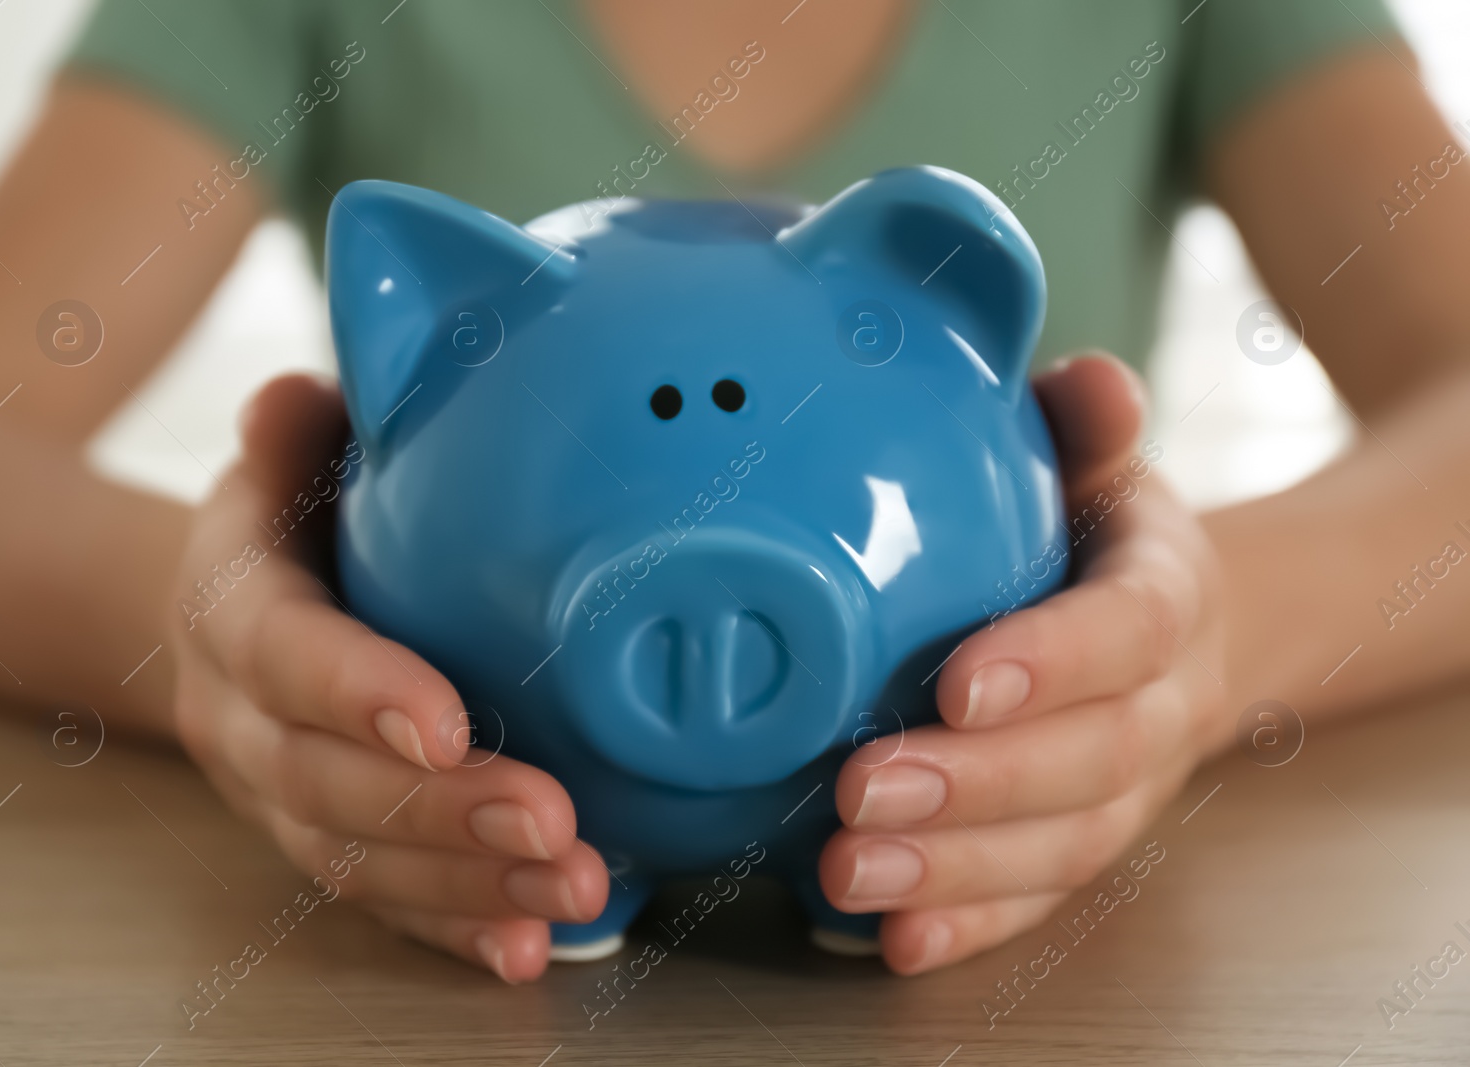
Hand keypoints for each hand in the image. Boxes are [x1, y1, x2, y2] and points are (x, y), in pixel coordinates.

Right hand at [170, 374, 606, 982]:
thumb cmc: (286, 522)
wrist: (224, 614)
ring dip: (469, 884)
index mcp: (233, 611)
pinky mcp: (326, 844)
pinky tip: (533, 943)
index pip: (285, 657)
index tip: (446, 723)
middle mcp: (243, 721)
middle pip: (327, 785)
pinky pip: (384, 902)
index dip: (358, 694)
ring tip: (577, 887)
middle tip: (554, 825)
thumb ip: (295, 433)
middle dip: (442, 813)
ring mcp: (279, 797)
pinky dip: (456, 929)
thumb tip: (300, 394)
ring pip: (360, 859)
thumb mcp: (284, 461)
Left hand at [819, 354, 1228, 973]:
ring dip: (955, 870)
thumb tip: (1090, 380)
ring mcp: (1125, 791)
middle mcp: (1160, 707)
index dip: (1053, 662)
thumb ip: (1089, 425)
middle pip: (1089, 764)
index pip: (1125, 633)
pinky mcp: (1081, 843)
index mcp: (1165, 597)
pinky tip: (889, 942)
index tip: (958, 684)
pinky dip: (968, 925)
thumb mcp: (1102, 465)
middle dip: (976, 787)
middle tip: (859, 790)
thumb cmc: (1101, 533)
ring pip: (1061, 848)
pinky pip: (1037, 899)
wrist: (1175, 627)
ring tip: (846, 872)